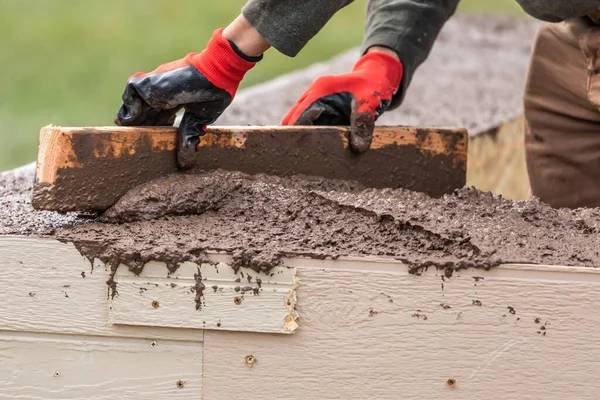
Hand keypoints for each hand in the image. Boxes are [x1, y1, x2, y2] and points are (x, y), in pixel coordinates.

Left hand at [115, 28, 257, 166]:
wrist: (216, 74)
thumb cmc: (214, 93)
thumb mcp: (199, 118)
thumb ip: (189, 134)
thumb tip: (187, 158)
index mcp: (175, 97)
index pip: (160, 113)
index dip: (156, 127)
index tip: (155, 140)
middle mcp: (162, 91)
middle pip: (145, 112)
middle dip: (142, 127)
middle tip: (139, 143)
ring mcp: (154, 86)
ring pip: (134, 105)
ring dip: (133, 121)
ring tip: (133, 136)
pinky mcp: (148, 83)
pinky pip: (129, 95)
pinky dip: (130, 110)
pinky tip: (137, 121)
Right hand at [282, 51, 402, 152]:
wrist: (377, 76)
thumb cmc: (373, 88)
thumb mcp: (370, 107)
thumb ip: (362, 126)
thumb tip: (357, 148)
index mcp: (320, 90)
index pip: (299, 115)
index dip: (298, 133)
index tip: (301, 151)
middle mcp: (313, 92)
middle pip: (292, 118)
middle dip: (297, 136)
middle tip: (304, 156)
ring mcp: (314, 97)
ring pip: (297, 120)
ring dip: (304, 134)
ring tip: (310, 152)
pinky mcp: (319, 104)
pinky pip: (309, 120)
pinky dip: (312, 131)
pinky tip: (320, 144)